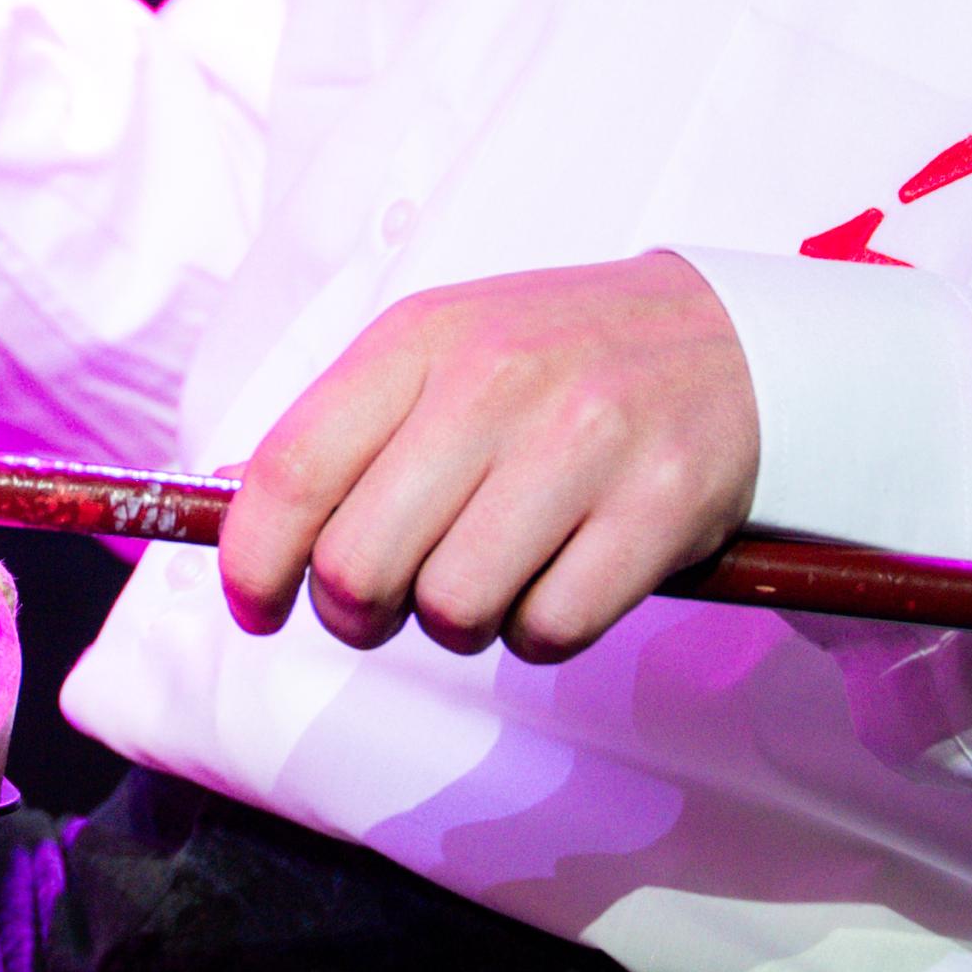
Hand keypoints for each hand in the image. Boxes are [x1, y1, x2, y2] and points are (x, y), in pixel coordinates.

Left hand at [214, 254, 759, 664]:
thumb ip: (347, 430)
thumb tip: (239, 526)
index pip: (292, 469)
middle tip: (387, 603)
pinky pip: (553, 628)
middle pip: (361, 563)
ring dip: (458, 621)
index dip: (252, 560)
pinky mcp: (662, 505)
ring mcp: (584, 442)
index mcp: (419, 339)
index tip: (254, 606)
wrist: (733, 341)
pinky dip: (543, 631)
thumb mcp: (442, 351)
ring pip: (454, 608)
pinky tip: (562, 579)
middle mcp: (495, 382)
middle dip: (356, 611)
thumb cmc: (558, 361)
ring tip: (492, 575)